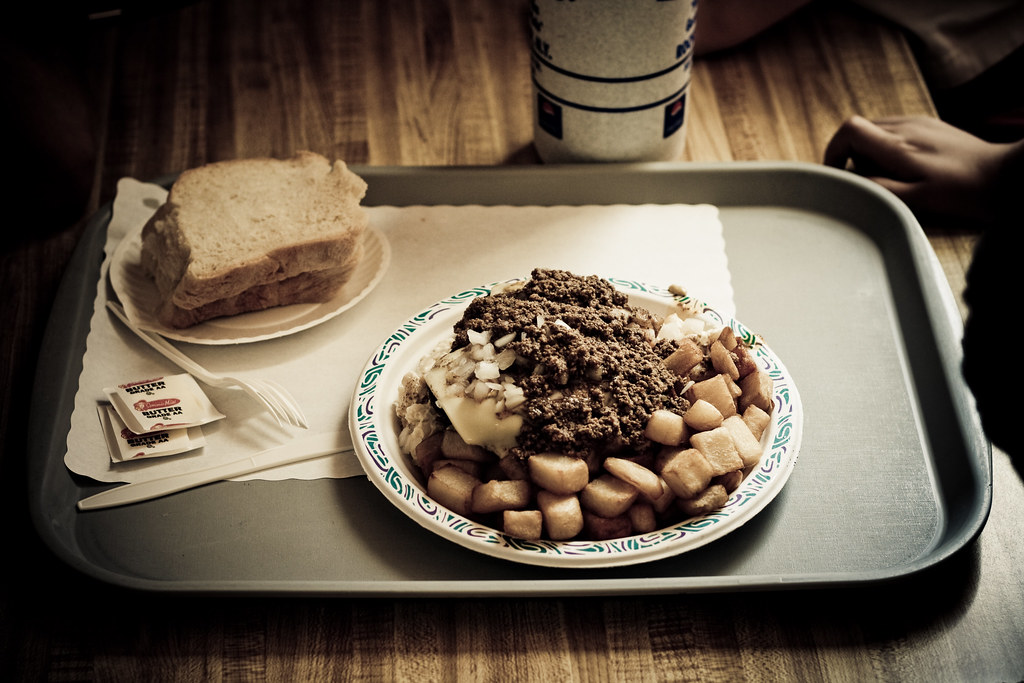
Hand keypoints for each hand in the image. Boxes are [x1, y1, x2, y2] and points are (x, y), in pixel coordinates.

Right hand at [823, 115, 1019, 225]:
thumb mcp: (918, 199)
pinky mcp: (928, 124)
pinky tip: (904, 167)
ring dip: (869, 152)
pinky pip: (893, 130)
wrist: (1005, 174)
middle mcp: (906, 127)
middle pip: (858, 130)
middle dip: (851, 156)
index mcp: (899, 146)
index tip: (837, 172)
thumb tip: (851, 181)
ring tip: (888, 176)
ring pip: (875, 129)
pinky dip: (887, 148)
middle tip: (866, 182)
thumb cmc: (963, 191)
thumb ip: (879, 187)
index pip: (849, 129)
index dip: (834, 150)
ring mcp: (918, 122)